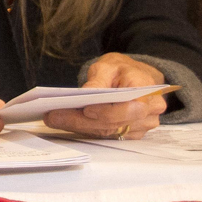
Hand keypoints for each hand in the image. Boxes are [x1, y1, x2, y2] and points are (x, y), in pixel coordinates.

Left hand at [44, 52, 166, 139]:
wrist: (135, 77)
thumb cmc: (121, 70)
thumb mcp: (109, 66)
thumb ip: (99, 80)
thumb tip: (85, 93)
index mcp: (148, 93)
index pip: (130, 109)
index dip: (107, 112)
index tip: (85, 110)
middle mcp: (149, 114)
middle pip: (114, 124)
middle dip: (81, 121)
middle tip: (53, 116)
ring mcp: (141, 127)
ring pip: (107, 132)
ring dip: (79, 127)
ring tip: (53, 119)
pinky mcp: (130, 133)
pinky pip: (107, 135)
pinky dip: (86, 129)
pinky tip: (67, 122)